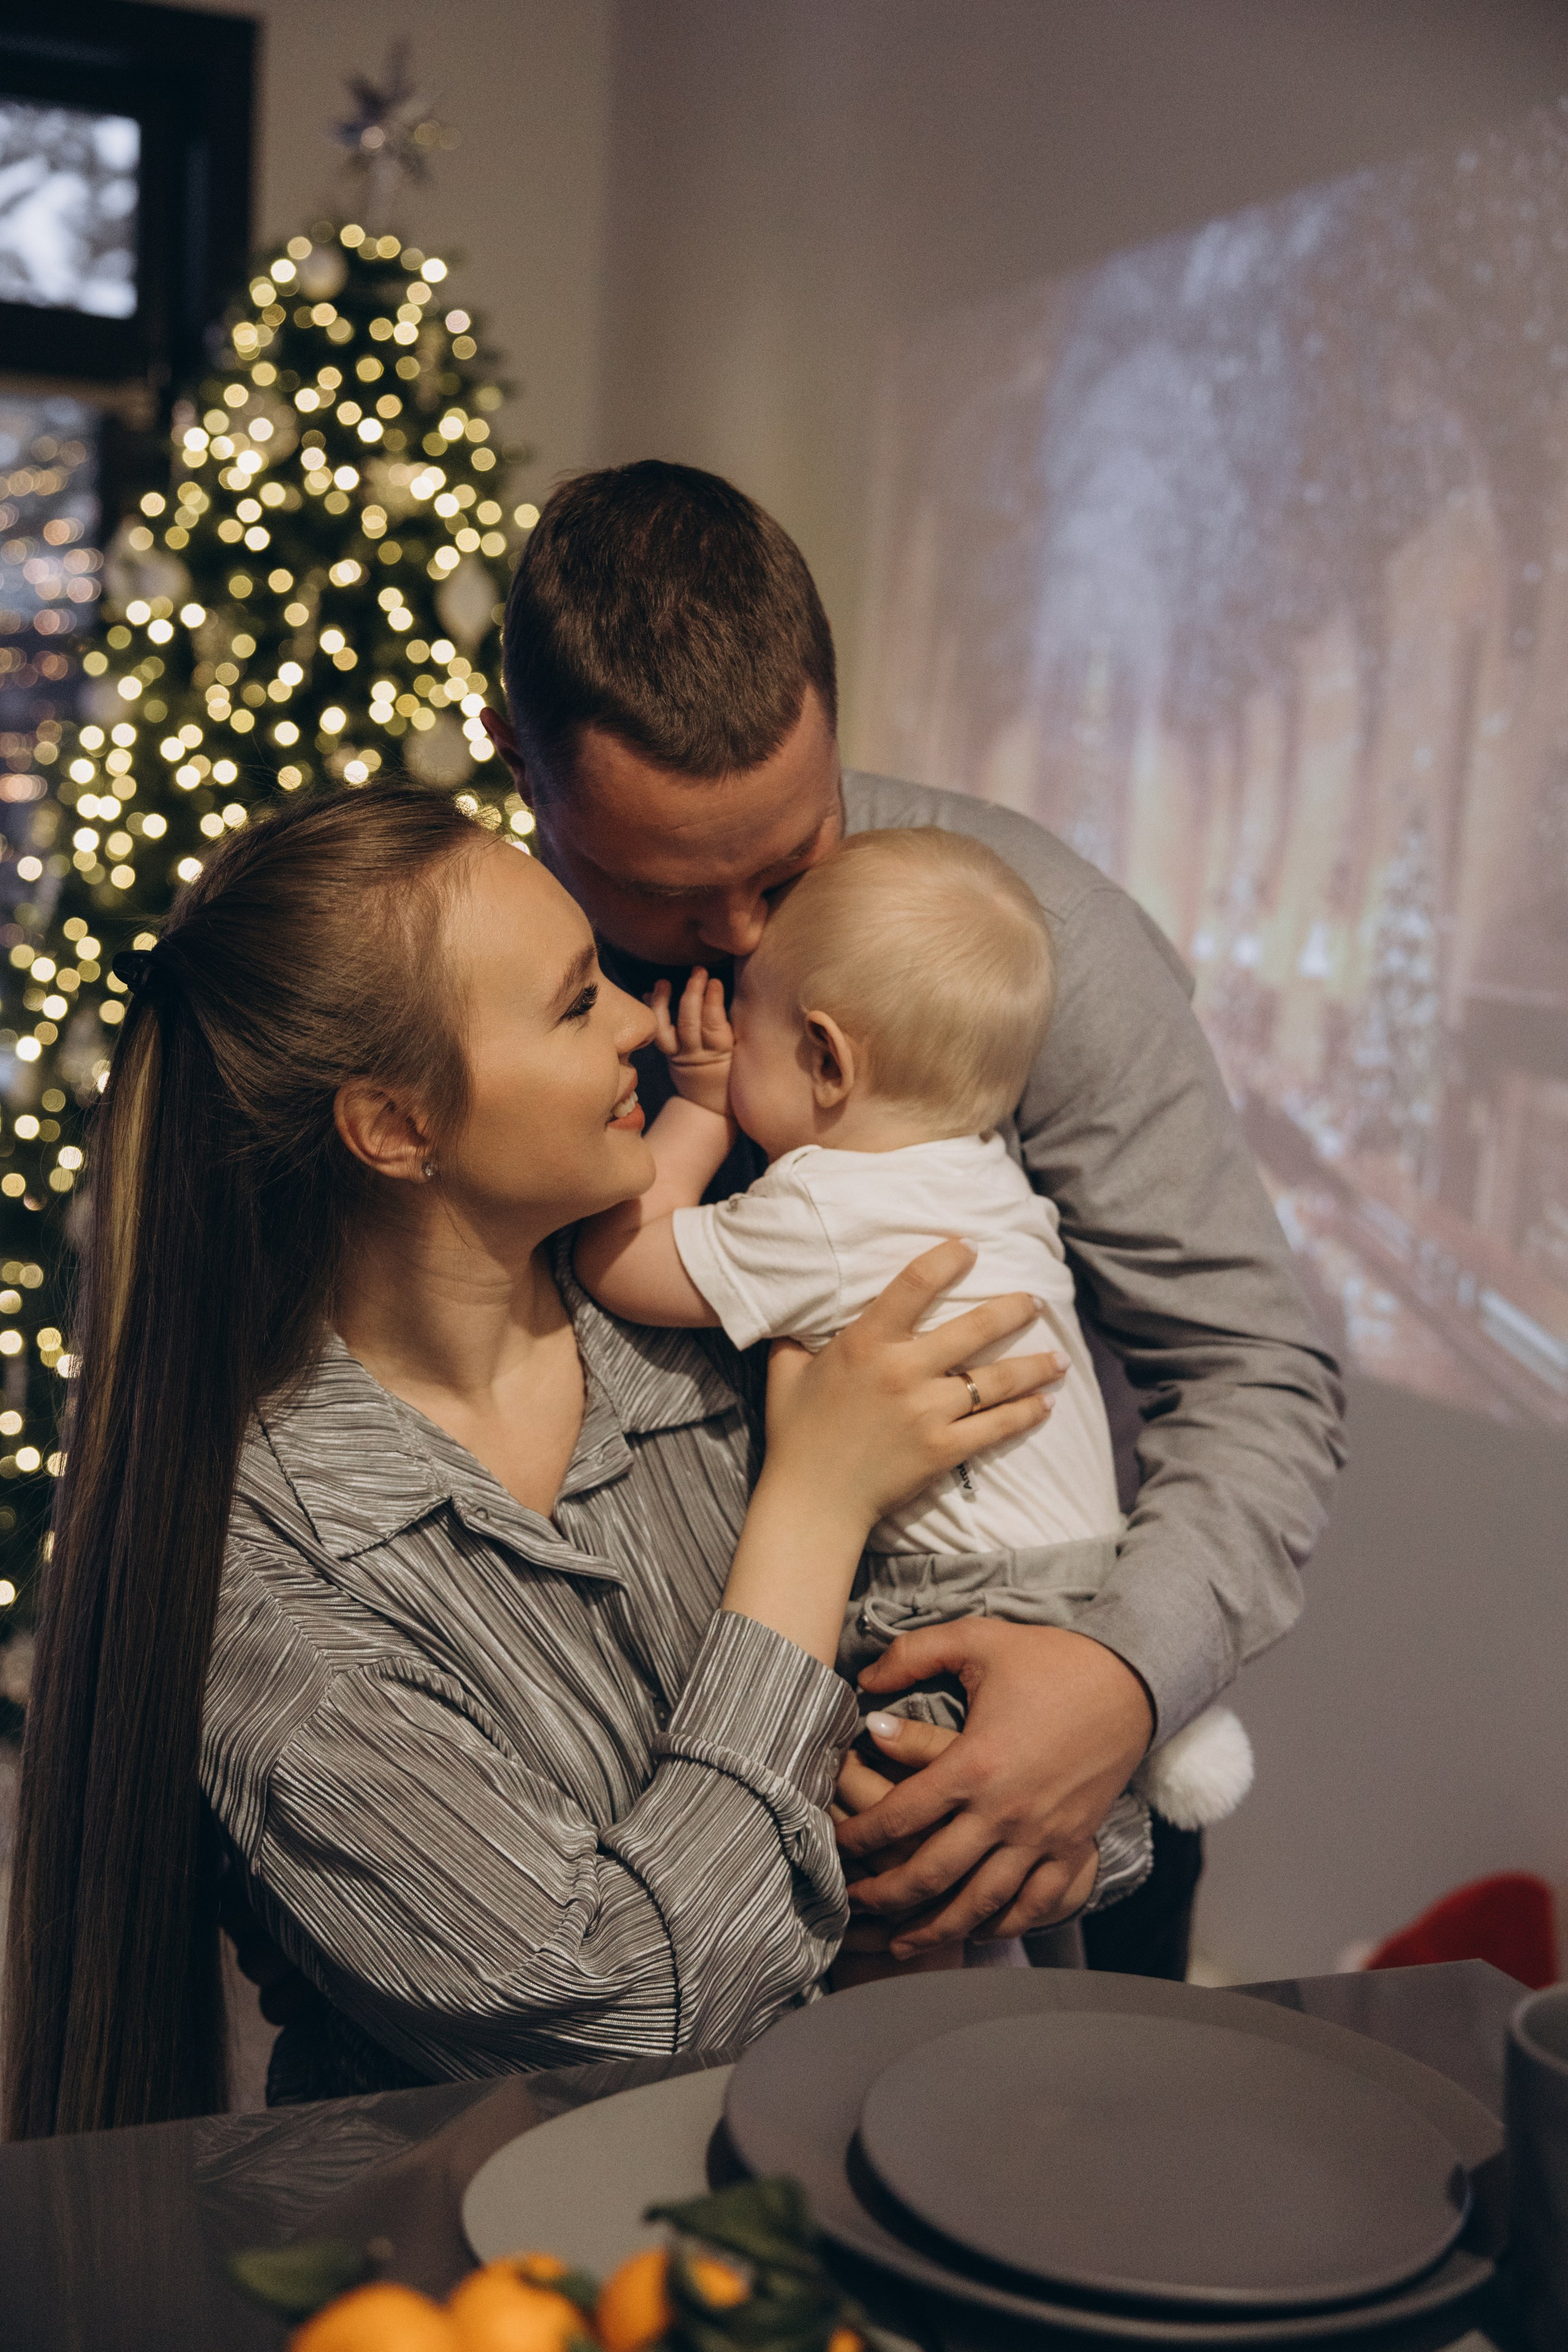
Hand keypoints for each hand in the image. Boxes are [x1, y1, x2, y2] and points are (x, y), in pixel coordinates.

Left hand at [648, 968, 733, 1117]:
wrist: (712, 1107)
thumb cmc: (735, 1075)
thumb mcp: (743, 1055)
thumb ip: (736, 1029)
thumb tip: (726, 991)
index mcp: (722, 1054)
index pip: (715, 1026)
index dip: (713, 1003)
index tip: (714, 981)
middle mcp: (698, 1055)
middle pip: (690, 1024)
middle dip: (692, 995)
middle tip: (697, 972)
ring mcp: (680, 1056)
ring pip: (666, 1030)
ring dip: (663, 1003)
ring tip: (663, 982)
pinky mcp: (669, 1057)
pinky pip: (657, 1035)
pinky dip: (654, 1013)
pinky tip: (649, 994)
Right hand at [761, 1241, 1064, 1535]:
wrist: (813, 1500)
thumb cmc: (797, 1433)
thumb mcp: (787, 1370)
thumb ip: (795, 1334)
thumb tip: (794, 1303)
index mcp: (866, 1342)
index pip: (915, 1284)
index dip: (947, 1259)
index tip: (969, 1247)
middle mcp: (904, 1370)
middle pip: (976, 1327)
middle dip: (1014, 1310)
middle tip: (1035, 1302)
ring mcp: (929, 1412)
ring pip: (998, 1379)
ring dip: (1035, 1365)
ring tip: (1059, 1357)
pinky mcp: (945, 1449)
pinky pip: (998, 1426)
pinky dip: (1026, 1414)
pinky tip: (1045, 1404)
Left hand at [834, 1621, 1152, 1955]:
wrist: (1131, 1680)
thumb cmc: (1050, 1658)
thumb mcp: (976, 1640)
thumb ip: (913, 1654)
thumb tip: (863, 1678)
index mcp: (975, 1763)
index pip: (900, 1815)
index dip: (858, 1837)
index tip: (835, 1843)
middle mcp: (1006, 1811)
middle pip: (932, 1874)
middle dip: (884, 1895)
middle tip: (851, 1902)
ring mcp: (1044, 1836)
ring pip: (980, 1903)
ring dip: (936, 1926)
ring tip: (900, 1939)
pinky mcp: (1075, 1847)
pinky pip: (1036, 1905)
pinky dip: (1004, 1925)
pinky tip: (975, 1931)